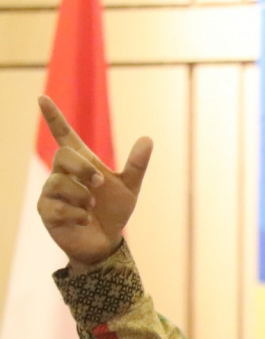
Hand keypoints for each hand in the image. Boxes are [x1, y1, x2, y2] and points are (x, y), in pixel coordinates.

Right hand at [36, 95, 152, 271]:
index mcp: (81, 163)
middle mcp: (62, 174)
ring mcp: (51, 192)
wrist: (106, 241)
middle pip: (63, 155)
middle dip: (83, 169)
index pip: (64, 135)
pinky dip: (77, 214)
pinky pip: (57, 207)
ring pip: (58, 183)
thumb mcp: (129, 187)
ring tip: (92, 206)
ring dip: (82, 195)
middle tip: (100, 183)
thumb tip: (148, 139)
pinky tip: (84, 219)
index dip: (54, 117)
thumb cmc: (113, 211)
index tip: (43, 98)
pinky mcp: (47, 211)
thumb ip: (136, 165)